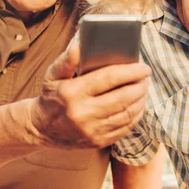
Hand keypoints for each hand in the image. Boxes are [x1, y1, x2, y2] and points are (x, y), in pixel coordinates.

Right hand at [30, 41, 150, 148]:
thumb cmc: (51, 96)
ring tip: (144, 88)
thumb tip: (79, 46)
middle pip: (122, 97)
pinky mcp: (98, 141)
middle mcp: (83, 113)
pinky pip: (124, 128)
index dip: (130, 71)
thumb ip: (66, 60)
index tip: (143, 66)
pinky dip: (135, 115)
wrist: (41, 128)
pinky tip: (138, 105)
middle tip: (146, 76)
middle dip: (139, 85)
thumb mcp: (52, 75)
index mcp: (72, 93)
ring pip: (126, 113)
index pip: (108, 78)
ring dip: (140, 100)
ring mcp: (92, 130)